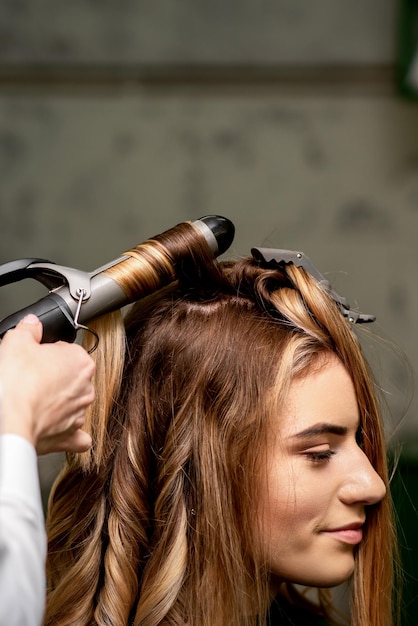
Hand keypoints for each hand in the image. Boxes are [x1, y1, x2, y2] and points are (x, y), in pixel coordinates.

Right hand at [0, 314, 94, 454]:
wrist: (8, 421)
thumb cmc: (16, 383)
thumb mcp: (16, 342)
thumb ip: (28, 329)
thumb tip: (32, 324)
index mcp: (81, 362)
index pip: (67, 351)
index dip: (48, 353)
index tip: (34, 358)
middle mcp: (86, 388)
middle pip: (71, 377)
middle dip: (54, 377)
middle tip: (31, 379)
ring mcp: (79, 413)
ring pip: (73, 404)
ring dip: (59, 403)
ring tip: (34, 401)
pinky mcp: (69, 437)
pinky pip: (77, 436)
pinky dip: (68, 433)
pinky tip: (56, 428)